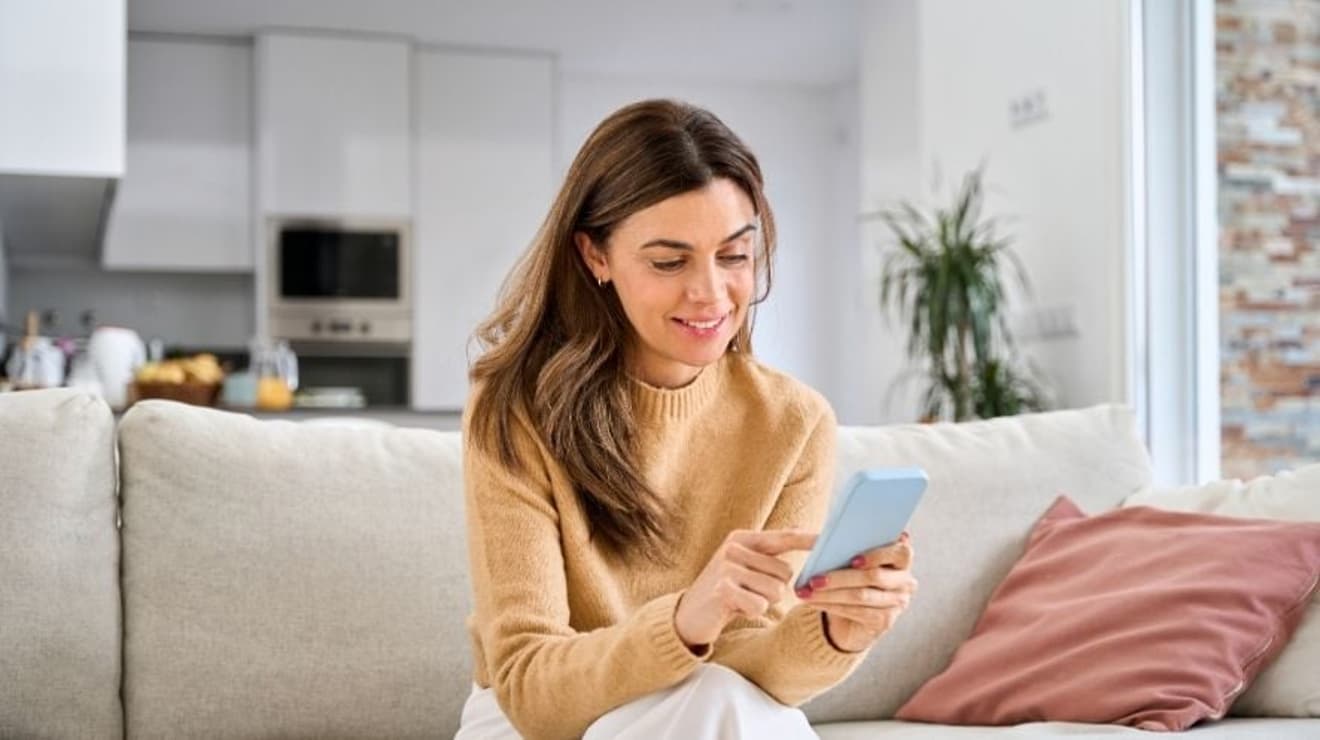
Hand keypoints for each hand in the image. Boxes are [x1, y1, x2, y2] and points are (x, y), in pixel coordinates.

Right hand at [675, 529, 816, 649]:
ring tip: (742, 599)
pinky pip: (760, 605)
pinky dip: (753, 611)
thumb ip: (771, 559)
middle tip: (750, 592)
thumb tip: (810, 551)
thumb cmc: (726, 591)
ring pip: (776, 591)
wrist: (688, 615)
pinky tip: (735, 608)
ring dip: (764, 602)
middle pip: (785, 573)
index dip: (808, 539)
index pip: (783, 537)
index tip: (830, 539)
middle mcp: (734, 548)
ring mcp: (727, 567)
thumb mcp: (746, 569)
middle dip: (775, 589)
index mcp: (742, 538)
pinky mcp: (723, 589)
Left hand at [798, 532, 916, 652]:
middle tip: (814, 579)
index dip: (879, 555)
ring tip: (807, 591)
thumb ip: (849, 548)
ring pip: (861, 596)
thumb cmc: (852, 577)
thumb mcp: (851, 560)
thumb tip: (825, 541)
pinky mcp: (885, 621)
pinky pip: (856, 611)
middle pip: (874, 576)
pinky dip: (831, 605)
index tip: (853, 559)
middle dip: (840, 577)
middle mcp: (905, 581)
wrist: (854, 614)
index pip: (901, 552)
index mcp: (902, 559)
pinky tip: (814, 602)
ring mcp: (898, 603)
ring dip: (830, 594)